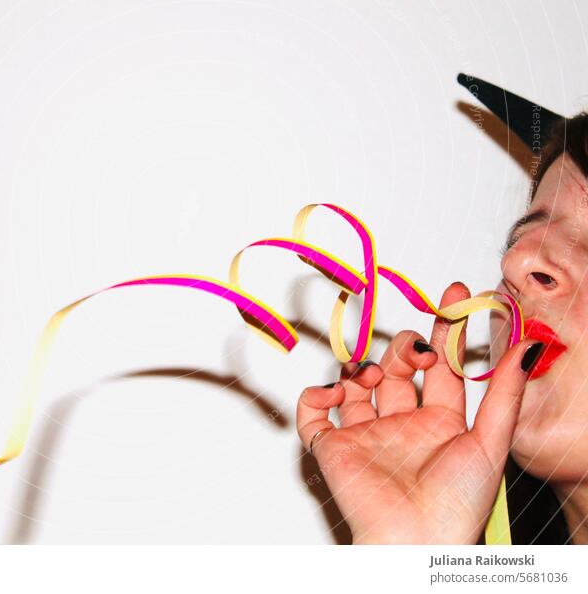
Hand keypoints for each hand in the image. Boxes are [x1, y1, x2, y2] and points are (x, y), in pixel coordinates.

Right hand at [296, 282, 542, 543]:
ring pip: (354, 385)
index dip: (447, 330)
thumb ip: (505, 393)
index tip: (452, 296)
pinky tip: (334, 393)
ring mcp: (365, 434)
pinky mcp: (332, 447)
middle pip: (396, 370)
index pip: (442, 366)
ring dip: (361, 369)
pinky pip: (311, 414)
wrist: (413, 542)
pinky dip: (314, 396)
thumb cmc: (456, 505)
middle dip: (404, 350)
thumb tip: (527, 348)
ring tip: (372, 379)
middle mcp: (402, 425)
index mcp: (441, 424)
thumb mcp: (491, 442)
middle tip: (416, 351)